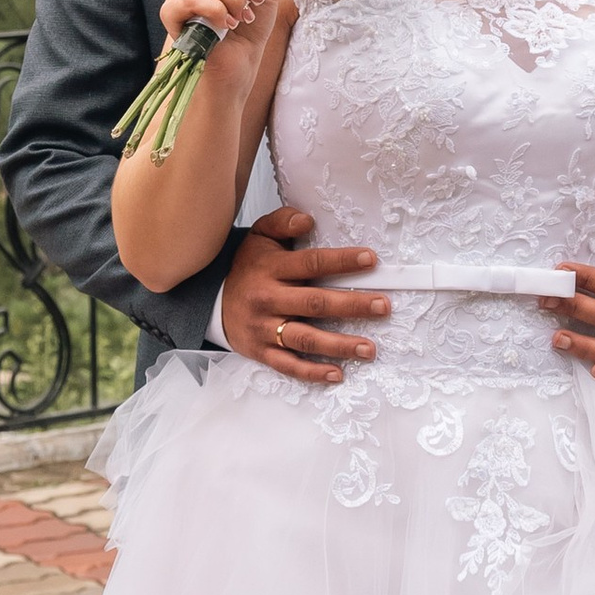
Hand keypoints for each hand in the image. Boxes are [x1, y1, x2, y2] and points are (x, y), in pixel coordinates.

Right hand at [219, 204, 388, 382]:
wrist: (212, 300)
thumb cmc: (248, 267)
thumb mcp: (259, 236)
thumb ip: (282, 222)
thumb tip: (307, 220)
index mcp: (271, 268)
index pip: (311, 263)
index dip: (341, 261)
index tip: (371, 259)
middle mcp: (268, 299)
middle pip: (314, 303)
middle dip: (351, 305)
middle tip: (383, 306)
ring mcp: (264, 328)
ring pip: (305, 339)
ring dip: (339, 345)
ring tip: (369, 349)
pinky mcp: (261, 352)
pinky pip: (288, 365)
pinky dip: (312, 372)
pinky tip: (337, 374)